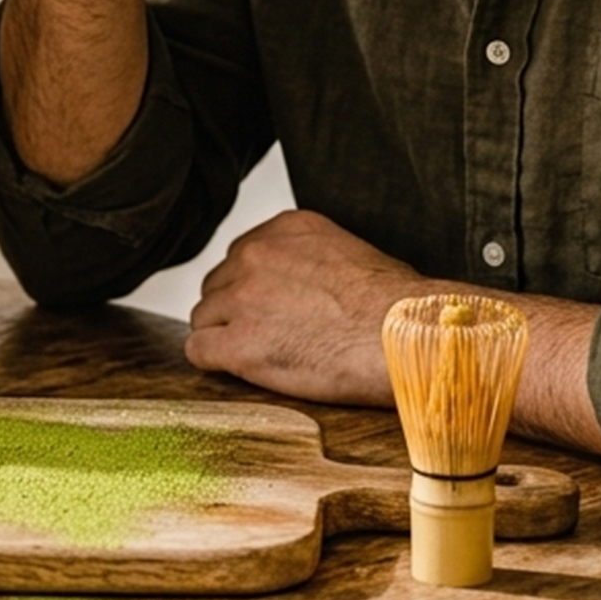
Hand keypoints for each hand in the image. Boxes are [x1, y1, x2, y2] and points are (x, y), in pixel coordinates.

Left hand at [184, 210, 435, 405]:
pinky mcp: (238, 344)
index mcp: (285, 229)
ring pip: (204, 317)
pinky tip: (238, 370)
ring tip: (260, 356)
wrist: (402, 338)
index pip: (242, 256)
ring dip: (224, 337)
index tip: (271, 308)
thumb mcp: (352, 257)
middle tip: (266, 336)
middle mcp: (255, 255)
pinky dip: (214, 362)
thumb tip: (305, 285)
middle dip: (235, 312)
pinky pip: (198, 351)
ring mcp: (242, 298)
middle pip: (218, 285)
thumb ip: (311, 262)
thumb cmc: (395, 308)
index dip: (253, 288)